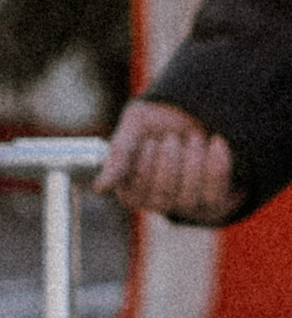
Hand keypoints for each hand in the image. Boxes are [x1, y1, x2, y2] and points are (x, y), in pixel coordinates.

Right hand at [99, 98, 235, 222]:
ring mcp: (184, 205)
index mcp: (130, 188)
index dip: (144, 166)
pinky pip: (214, 194)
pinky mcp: (212, 202)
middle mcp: (155, 203)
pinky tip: (215, 142)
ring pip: (188, 198)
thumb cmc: (160, 119)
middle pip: (162, 197)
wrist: (196, 112)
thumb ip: (119, 154)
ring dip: (194, 162)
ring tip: (194, 137)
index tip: (150, 141)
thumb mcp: (135, 124)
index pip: (134, 193)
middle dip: (170, 162)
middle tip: (172, 137)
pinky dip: (217, 166)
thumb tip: (100, 188)